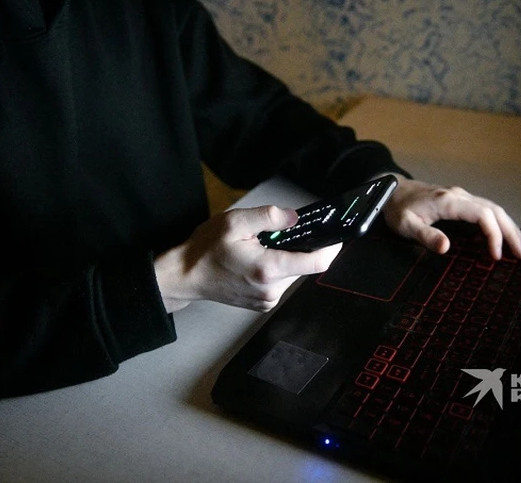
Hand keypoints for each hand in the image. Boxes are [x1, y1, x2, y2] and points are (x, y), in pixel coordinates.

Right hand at [154, 206, 341, 311]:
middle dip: (300, 248)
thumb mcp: (235, 222)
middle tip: (281, 234)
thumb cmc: (205, 250)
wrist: (184, 276)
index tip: (336, 236)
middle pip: (305, 266)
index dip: (331, 248)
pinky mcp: (262, 304)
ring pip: (292, 273)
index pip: (316, 262)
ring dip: (286, 258)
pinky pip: (280, 282)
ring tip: (261, 247)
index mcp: (267, 269)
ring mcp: (267, 300)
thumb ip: (268, 216)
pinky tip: (257, 260)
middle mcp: (271, 289)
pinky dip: (276, 269)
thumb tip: (294, 217)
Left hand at [382, 175, 520, 259]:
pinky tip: (506, 233)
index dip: (493, 235)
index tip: (496, 255)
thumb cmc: (397, 208)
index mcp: (448, 201)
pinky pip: (486, 209)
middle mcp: (459, 196)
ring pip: (494, 209)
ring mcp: (461, 196)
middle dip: (510, 232)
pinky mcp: (459, 200)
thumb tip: (446, 248)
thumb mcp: (405, 225)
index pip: (482, 215)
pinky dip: (500, 222)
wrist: (390, 190)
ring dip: (509, 227)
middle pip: (494, 211)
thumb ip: (425, 235)